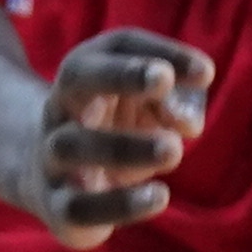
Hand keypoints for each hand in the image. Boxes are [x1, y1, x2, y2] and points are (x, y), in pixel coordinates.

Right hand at [30, 29, 210, 247]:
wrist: (46, 175)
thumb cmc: (112, 130)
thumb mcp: (142, 109)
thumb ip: (170, 107)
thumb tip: (188, 124)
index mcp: (86, 73)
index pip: (119, 45)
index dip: (161, 50)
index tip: (206, 72)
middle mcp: (61, 106)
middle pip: (78, 77)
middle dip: (123, 74)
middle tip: (165, 80)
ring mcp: (51, 155)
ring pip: (73, 144)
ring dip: (126, 145)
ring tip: (174, 150)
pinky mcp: (56, 205)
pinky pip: (78, 206)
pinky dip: (120, 203)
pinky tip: (158, 196)